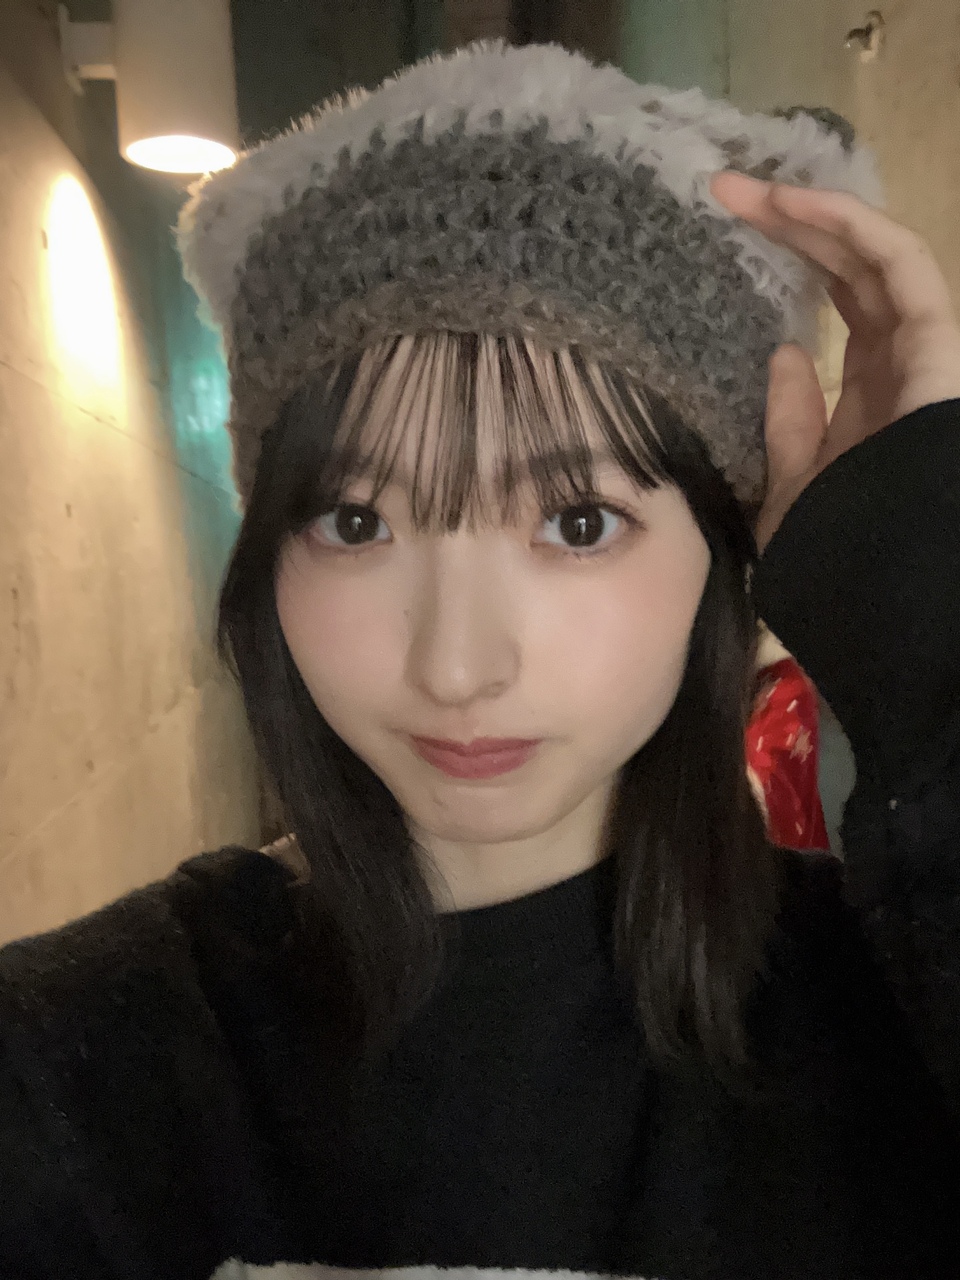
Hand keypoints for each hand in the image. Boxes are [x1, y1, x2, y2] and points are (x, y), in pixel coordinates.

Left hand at [711, 172, 959, 551]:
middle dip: (794, 228)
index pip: (842, 310)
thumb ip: (791, 424)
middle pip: (853, 274)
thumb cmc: (837, 549)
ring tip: (750, 190)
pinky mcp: (937, 340)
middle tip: (726, 192)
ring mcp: (924, 350)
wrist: (881, 583)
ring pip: (876, 256)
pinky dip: (852, 225)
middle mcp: (903, 367)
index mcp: (874, 400)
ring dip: (816, 215)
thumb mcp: (793, 484)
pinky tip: (798, 206)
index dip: (795, 266)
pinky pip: (902, 262)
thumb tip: (784, 356)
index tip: (728, 240)